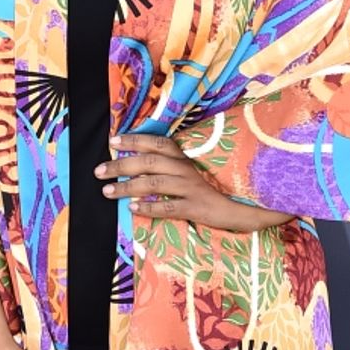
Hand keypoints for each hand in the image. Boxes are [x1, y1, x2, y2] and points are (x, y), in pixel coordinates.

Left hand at [95, 133, 291, 233]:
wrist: (249, 206)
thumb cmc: (219, 188)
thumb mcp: (198, 170)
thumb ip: (176, 165)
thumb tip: (145, 164)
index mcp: (187, 156)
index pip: (157, 142)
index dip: (134, 140)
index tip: (113, 140)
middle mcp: (187, 168)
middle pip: (148, 162)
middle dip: (120, 165)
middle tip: (99, 171)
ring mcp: (192, 187)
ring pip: (153, 183)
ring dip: (127, 187)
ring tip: (108, 191)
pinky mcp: (197, 207)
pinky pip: (168, 206)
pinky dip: (149, 207)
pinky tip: (133, 209)